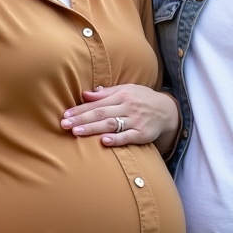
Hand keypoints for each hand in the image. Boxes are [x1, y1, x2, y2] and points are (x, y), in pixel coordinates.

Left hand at [60, 85, 179, 153]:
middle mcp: (128, 107)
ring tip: (76, 132)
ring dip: (92, 128)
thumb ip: (105, 93)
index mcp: (122, 95)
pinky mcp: (142, 134)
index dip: (80, 109)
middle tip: (64, 124)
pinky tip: (104, 141)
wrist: (167, 110)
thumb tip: (85, 94)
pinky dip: (116, 139)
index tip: (65, 114)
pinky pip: (128, 137)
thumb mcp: (126, 90)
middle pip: (100, 113)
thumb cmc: (142, 99)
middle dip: (81, 119)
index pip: (96, 103)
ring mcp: (135, 121)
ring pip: (111, 124)